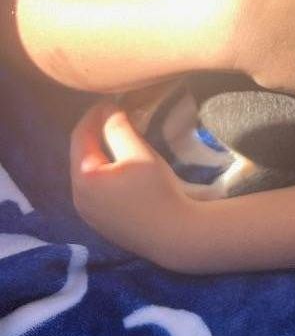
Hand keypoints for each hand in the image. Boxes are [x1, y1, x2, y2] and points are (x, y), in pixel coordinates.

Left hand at [69, 101, 191, 263]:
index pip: (80, 135)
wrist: (175, 236)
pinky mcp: (100, 222)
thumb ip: (119, 128)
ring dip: (100, 152)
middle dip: (96, 132)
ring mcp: (87, 213)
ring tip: (120, 136)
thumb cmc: (158, 192)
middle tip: (116, 115)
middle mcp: (78, 197)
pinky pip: (95, 188)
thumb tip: (107, 110)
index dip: (94, 114)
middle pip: (81, 154)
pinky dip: (104, 171)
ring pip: (88, 172)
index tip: (111, 99)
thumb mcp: (139, 153)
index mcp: (84, 178)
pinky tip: (122, 166)